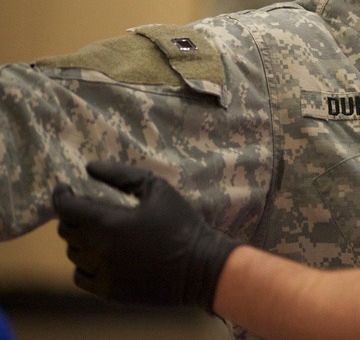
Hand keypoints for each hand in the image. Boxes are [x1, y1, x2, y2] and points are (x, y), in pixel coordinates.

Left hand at [52, 161, 239, 310]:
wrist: (200, 267)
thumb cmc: (181, 223)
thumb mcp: (157, 189)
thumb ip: (122, 175)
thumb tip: (90, 166)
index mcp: (108, 222)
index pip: (67, 208)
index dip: (61, 195)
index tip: (65, 188)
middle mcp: (97, 250)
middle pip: (66, 231)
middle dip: (71, 216)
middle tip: (85, 208)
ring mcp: (101, 273)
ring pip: (73, 254)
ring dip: (79, 240)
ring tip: (98, 232)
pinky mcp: (108, 291)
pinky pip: (81, 276)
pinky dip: (85, 264)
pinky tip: (102, 256)